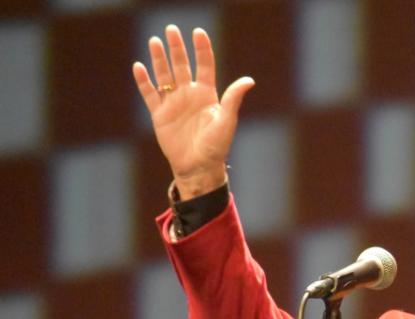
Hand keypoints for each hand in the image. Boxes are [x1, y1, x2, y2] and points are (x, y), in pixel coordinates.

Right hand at [132, 25, 254, 198]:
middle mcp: (189, 95)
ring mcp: (173, 103)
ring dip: (159, 59)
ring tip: (155, 41)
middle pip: (182, 65)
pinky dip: (144, 81)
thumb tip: (249, 80)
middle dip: (177, 48)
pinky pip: (150, 94)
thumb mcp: (227, 121)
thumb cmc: (217, 146)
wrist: (199, 167)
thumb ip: (233, 98)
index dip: (202, 49)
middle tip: (171, 29)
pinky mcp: (160, 115)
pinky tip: (139, 66)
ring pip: (164, 76)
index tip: (198, 32)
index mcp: (207, 94)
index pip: (204, 65)